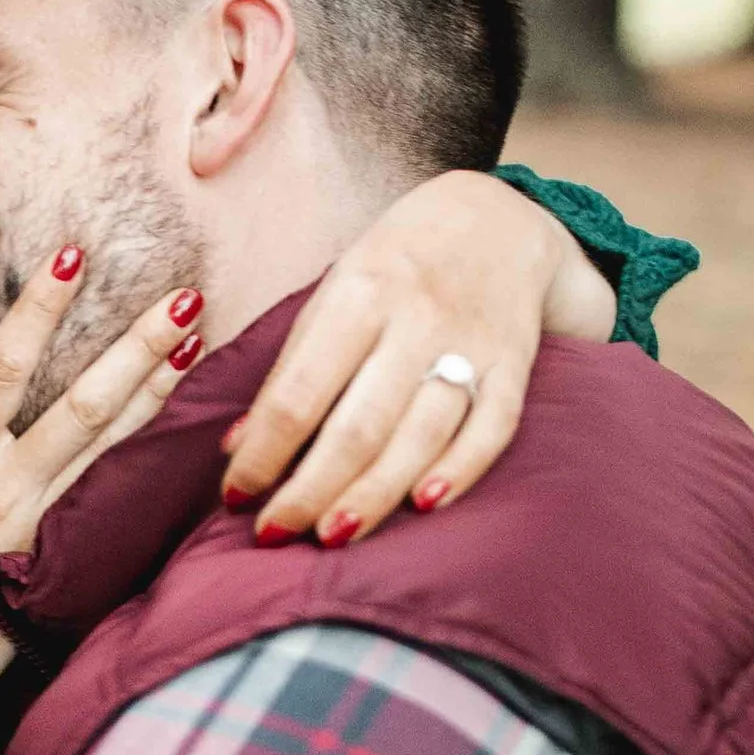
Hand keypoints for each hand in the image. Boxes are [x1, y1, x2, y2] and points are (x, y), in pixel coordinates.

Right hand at [0, 248, 203, 722]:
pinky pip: (107, 501)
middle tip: (185, 295)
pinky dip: (143, 460)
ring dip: (155, 393)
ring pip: (108, 449)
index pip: (2, 369)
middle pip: (82, 404)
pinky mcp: (55, 563)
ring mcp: (36, 527)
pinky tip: (178, 429)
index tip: (74, 255)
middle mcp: (4, 490)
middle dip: (134, 346)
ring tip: (198, 343)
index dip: (40, 310)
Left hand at [219, 172, 616, 544]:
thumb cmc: (395, 266)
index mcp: (359, 294)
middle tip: (276, 533)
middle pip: (360, 424)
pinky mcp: (516, 363)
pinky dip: (461, 469)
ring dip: (376, 493)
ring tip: (332, 534)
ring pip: (422, 433)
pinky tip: (424, 505)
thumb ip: (290, 369)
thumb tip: (238, 447)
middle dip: (312, 488)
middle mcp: (417, 318)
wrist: (495, 220)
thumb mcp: (333, 295)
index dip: (264, 451)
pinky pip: (492, 427)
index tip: (236, 496)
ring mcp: (473, 342)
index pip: (300, 391)